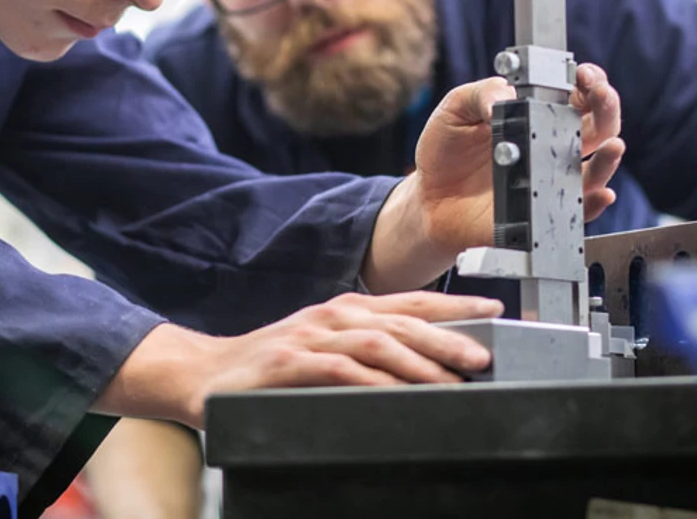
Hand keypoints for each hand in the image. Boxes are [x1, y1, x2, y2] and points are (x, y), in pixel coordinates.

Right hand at [94, 292, 504, 426]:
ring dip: (420, 359)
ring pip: (377, 342)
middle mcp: (332, 316)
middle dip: (449, 334)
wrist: (201, 375)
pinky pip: (340, 370)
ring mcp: (309, 337)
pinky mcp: (289, 363)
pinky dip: (373, 382)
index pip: (410, 302)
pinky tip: (397, 394)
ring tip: (454, 377)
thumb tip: (422, 370)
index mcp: (345, 311)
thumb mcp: (322, 354)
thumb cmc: (267, 370)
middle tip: (485, 355)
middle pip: (401, 319)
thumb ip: (363, 356)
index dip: (454, 304)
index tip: (495, 310)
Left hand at [361, 64, 626, 293]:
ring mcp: (550, 180)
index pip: (577, 95)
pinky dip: (593, 204)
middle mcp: (551, 146)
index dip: (589, 81)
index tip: (583, 75)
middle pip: (599, 126)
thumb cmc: (445, 151)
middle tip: (599, 96)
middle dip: (607, 107)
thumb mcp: (456, 108)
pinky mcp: (542, 212)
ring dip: (609, 158)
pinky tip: (599, 193)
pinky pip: (577, 212)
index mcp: (537, 115)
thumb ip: (482, 93)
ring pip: (596, 170)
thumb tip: (509, 95)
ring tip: (613, 146)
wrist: (427, 197)